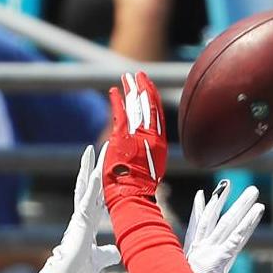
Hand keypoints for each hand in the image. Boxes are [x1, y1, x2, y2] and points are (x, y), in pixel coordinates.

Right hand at [37, 145, 121, 272]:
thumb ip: (108, 253)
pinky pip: (87, 201)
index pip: (97, 198)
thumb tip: (117, 251)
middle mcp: (82, 216)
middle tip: (98, 148)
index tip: (107, 168)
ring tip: (92, 149)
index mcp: (87, 223)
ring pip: (85, 187)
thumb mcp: (99, 260)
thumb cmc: (78, 272)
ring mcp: (79, 218)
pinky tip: (96, 173)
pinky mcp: (79, 223)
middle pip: (88, 185)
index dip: (102, 183)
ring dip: (89, 168)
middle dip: (93, 166)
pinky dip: (92, 187)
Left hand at [102, 71, 167, 207]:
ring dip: (130, 90)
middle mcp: (151, 137)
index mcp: (159, 145)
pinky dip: (116, 101)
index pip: (157, 116)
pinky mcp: (122, 138)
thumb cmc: (140, 191)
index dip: (153, 100)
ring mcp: (137, 136)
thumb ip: (148, 154)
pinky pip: (120, 114)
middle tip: (138, 75)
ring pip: (135, 107)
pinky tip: (113, 91)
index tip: (149, 87)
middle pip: (148, 107)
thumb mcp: (150, 169)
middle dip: (143, 89)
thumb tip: (145, 148)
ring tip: (126, 77)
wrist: (134, 198)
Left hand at [182, 179, 265, 272]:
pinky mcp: (190, 247)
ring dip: (219, 201)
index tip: (259, 207)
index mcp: (216, 262)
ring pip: (209, 219)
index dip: (249, 223)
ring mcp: (197, 247)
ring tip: (227, 184)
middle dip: (241, 206)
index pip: (236, 238)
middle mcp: (206, 251)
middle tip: (254, 190)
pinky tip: (201, 195)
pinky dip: (197, 210)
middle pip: (227, 224)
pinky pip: (194, 225)